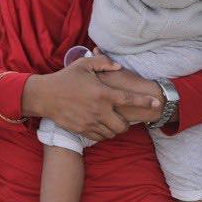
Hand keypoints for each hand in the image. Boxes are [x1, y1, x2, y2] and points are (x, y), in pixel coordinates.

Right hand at [19, 55, 159, 141]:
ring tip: (113, 121)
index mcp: (103, 93)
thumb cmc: (65, 78)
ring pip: (112, 133)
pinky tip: (102, 126)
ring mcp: (90, 122)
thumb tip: (119, 66)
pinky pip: (100, 137)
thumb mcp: (84, 64)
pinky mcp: (81, 130)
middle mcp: (99, 110)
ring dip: (116, 129)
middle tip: (125, 117)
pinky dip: (104, 134)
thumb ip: (104, 63)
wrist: (44, 96)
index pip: (129, 99)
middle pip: (123, 125)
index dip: (145, 101)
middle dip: (128, 123)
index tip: (157, 103)